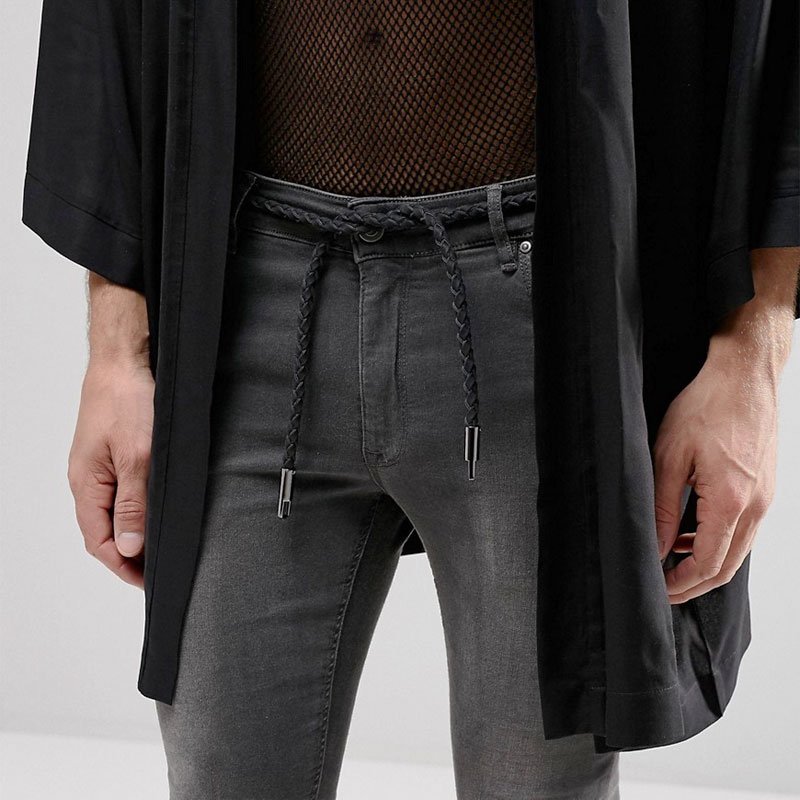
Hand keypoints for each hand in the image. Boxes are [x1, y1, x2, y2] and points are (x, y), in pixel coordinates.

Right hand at [67, 357, 153, 587]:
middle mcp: (87, 480)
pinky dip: (136, 507)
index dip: (123, 566)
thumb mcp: (137, 458)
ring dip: (133, 531)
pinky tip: (155, 510)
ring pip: (112, 511)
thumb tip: (129, 548)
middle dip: (129, 554)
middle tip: (158, 568)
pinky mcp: (111, 453)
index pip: (99, 542)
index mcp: (86, 485)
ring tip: (160, 545)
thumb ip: (133, 504)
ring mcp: (98, 467)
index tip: (148, 581)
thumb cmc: (127, 401)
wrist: (124, 362)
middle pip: (103, 531)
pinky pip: (120, 491)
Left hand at [653, 246, 798, 603]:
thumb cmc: (706, 406)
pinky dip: (718, 539)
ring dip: (705, 561)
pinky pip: (743, 527)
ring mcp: (765, 497)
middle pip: (727, 566)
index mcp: (731, 501)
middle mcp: (756, 506)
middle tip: (662, 587)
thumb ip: (664, 507)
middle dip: (693, 583)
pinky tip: (691, 531)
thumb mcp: (669, 456)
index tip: (657, 590)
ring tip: (670, 559)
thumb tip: (658, 547)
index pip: (708, 564)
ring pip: (737, 549)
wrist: (745, 374)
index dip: (680, 585)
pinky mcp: (765, 487)